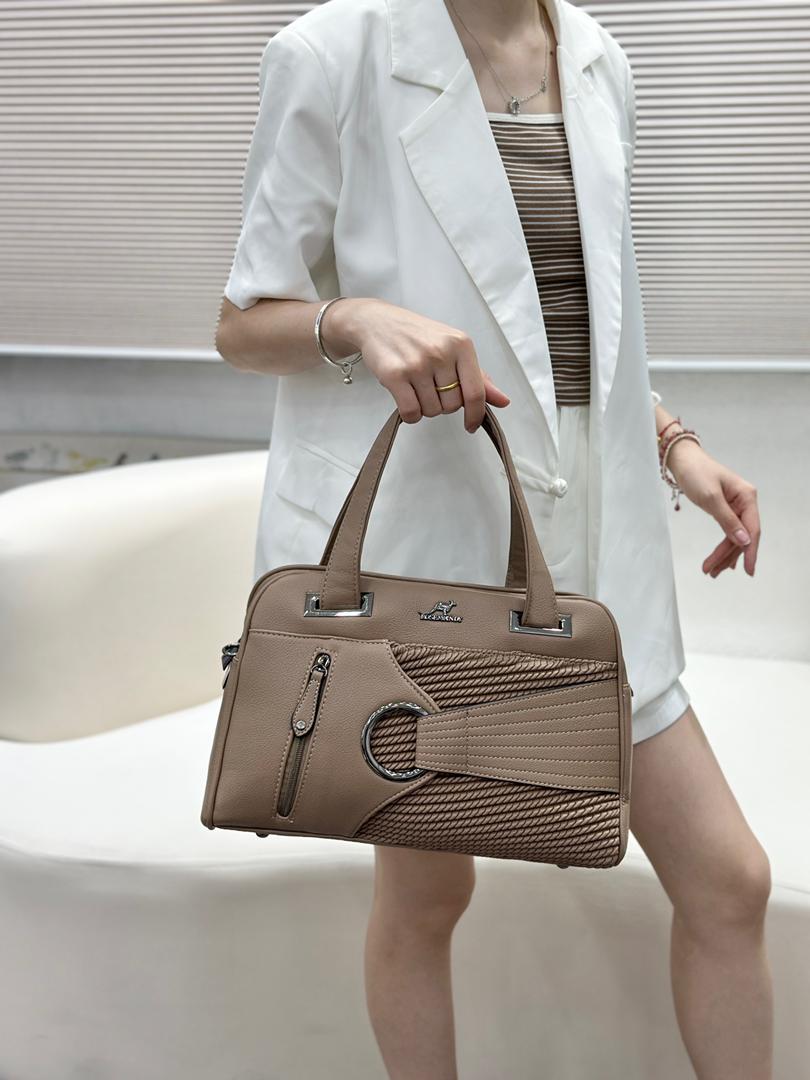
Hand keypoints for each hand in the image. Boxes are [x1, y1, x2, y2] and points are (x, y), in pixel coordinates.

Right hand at [321, 297, 509, 431]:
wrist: (378, 322)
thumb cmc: (418, 336)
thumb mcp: (453, 349)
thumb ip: (478, 377)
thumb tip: (502, 401)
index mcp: (461, 345)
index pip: (476, 392)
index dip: (475, 415)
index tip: (471, 425)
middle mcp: (441, 353)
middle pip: (452, 406)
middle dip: (443, 404)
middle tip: (431, 387)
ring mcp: (417, 364)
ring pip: (431, 411)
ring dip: (425, 407)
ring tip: (416, 387)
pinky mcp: (395, 375)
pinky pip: (411, 413)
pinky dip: (410, 414)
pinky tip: (406, 398)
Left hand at [666, 438, 760, 577]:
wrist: (683, 461)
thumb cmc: (696, 473)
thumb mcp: (711, 497)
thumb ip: (727, 520)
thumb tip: (744, 540)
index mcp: (747, 497)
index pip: (752, 529)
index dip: (750, 551)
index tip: (749, 571)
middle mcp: (744, 503)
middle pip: (741, 536)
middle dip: (727, 556)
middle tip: (711, 572)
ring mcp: (735, 507)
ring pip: (734, 537)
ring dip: (723, 554)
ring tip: (710, 571)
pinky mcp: (725, 510)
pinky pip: (728, 532)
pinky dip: (723, 546)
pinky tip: (723, 561)